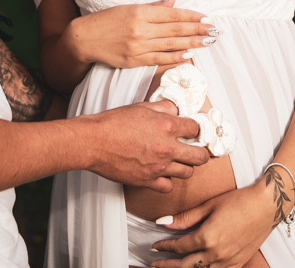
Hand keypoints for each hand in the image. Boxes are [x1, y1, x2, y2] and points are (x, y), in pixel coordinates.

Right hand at [67, 0, 215, 68]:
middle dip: (198, 30)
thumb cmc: (106, 20)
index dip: (192, 16)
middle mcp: (141, 29)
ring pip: (171, 44)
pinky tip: (189, 55)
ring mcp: (138, 46)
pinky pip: (159, 59)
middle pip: (176, 29)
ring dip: (192, 43)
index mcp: (140, 12)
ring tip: (208, 41)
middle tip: (215, 30)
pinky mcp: (134, 61)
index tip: (207, 18)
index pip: (173, 14)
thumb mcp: (129, 7)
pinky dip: (175, 57)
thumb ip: (154, 6)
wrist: (84, 39)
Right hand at [86, 101, 210, 191]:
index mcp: (167, 126)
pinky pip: (168, 187)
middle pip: (200, 156)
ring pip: (188, 173)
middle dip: (201, 152)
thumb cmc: (113, 123)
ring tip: (178, 161)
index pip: (196, 129)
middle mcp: (167, 148)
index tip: (193, 131)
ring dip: (185, 166)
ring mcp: (159, 166)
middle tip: (195, 150)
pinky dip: (167, 182)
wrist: (94, 142)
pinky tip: (162, 174)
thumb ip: (163, 108)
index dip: (196, 129)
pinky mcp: (147, 181)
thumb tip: (176, 110)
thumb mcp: (141, 107)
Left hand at [149, 182, 278, 267]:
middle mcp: (216, 253)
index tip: (155, 246)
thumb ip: (186, 217)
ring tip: (173, 267)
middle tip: (155, 263)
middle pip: (185, 265)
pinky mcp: (238, 263)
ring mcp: (228, 261)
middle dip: (168, 265)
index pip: (179, 246)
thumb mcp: (210, 206)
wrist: (267, 206)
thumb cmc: (240, 201)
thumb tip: (163, 222)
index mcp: (207, 237)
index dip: (165, 247)